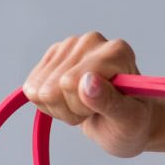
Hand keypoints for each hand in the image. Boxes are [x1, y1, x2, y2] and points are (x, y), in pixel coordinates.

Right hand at [22, 32, 154, 158]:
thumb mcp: (128, 119)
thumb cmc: (132, 122)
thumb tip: (87, 81)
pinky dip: (48, 106)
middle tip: (95, 110)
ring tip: (86, 107)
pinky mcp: (52, 56)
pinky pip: (31, 89)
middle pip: (52, 88)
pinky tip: (70, 102)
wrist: (124, 122)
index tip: (105, 108)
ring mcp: (69, 46)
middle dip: (71, 109)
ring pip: (38, 90)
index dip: (82, 105)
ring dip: (60, 109)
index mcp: (116, 51)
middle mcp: (91, 41)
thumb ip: (110, 101)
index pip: (70, 82)